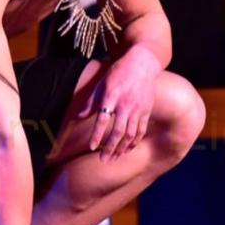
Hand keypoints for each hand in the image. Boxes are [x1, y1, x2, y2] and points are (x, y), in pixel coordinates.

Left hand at [81, 45, 160, 161]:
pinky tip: (127, 150)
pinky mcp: (146, 111)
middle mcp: (125, 104)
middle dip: (110, 148)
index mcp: (111, 96)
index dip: (97, 134)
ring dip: (121, 149)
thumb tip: (78, 117)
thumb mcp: (101, 84)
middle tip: (103, 160)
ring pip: (130, 134)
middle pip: (118, 131)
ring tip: (113, 159)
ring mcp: (137, 108)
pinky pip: (140, 130)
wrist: (141, 64)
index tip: (91, 147)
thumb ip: (91, 102)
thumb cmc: (118, 74)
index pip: (102, 119)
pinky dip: (134, 142)